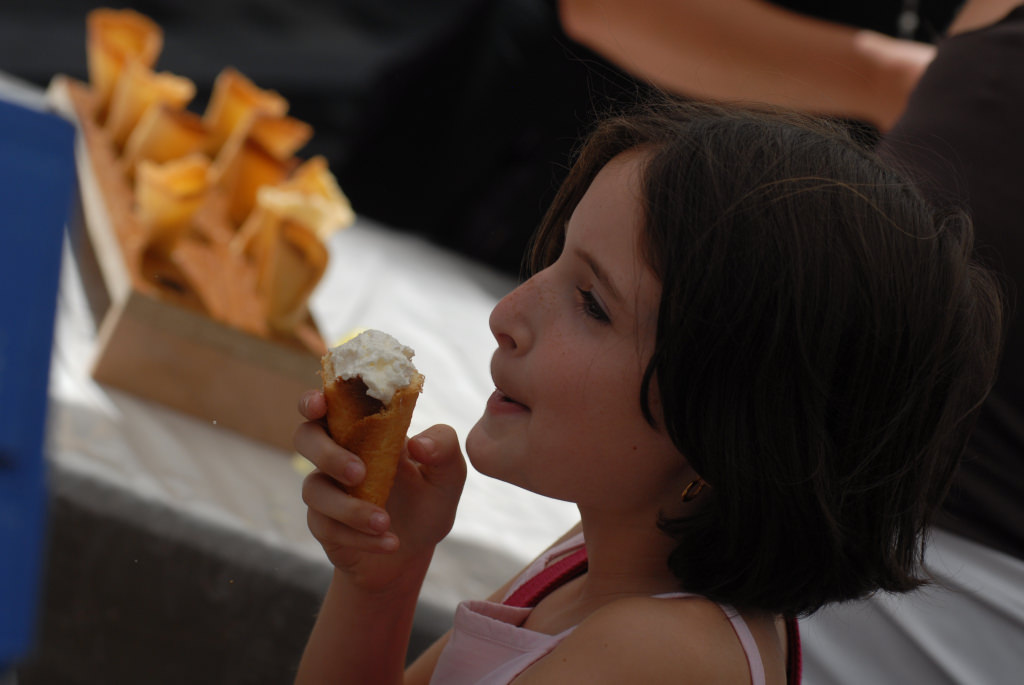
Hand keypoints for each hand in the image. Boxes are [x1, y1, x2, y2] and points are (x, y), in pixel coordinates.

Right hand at [294, 390, 466, 591]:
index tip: (320, 404)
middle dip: (327, 453)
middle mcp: (338, 453)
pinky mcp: (323, 523)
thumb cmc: (428, 500)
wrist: (415, 550)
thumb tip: (417, 445)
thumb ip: (444, 448)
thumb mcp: (448, 474)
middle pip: (306, 437)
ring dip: (349, 507)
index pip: (331, 401)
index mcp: (365, 429)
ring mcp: (327, 489)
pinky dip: (359, 536)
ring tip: (385, 522)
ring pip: (314, 489)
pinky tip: (389, 542)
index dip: (316, 398)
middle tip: (360, 473)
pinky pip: (327, 526)